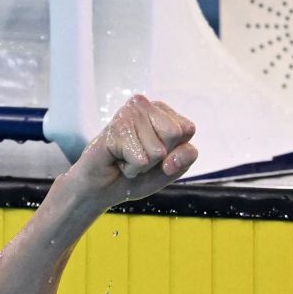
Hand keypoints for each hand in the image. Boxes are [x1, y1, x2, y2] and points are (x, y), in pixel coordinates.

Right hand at [65, 94, 197, 209]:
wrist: (105, 188)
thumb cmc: (139, 174)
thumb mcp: (172, 168)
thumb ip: (185, 157)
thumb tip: (175, 156)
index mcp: (162, 111)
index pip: (187, 129)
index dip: (176, 151)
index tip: (158, 155)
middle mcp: (145, 106)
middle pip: (174, 133)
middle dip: (160, 157)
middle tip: (141, 157)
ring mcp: (128, 114)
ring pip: (157, 150)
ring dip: (144, 165)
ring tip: (128, 159)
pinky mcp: (115, 127)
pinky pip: (140, 159)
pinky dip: (131, 169)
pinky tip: (118, 160)